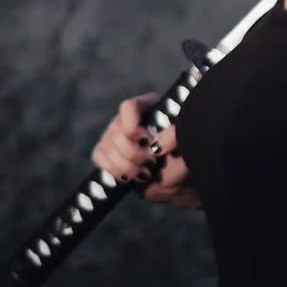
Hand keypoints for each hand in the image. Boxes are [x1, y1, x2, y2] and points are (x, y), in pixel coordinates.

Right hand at [90, 93, 201, 209]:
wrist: (179, 180)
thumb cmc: (185, 156)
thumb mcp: (188, 142)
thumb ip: (176, 136)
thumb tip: (155, 145)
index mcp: (149, 107)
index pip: (128, 108)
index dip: (133, 127)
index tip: (148, 142)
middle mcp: (128, 118)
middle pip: (116, 133)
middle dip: (134, 154)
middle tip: (152, 162)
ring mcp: (115, 135)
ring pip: (106, 148)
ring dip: (126, 166)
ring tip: (145, 172)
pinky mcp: (108, 153)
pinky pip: (99, 157)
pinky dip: (115, 170)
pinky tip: (131, 176)